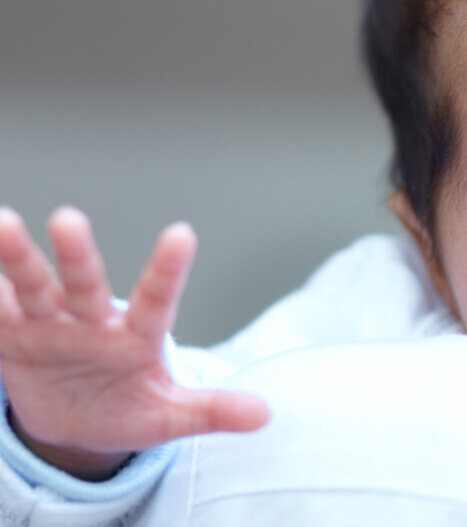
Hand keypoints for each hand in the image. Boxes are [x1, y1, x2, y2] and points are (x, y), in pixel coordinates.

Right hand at [0, 206, 268, 480]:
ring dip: (16, 259)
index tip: (182, 234)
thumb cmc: (128, 407)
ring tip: (1, 224)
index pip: (156, 298)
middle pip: (84, 283)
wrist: (75, 421)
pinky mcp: (10, 337)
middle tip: (69, 218)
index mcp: (136, 335)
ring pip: (32, 287)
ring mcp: (47, 324)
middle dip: (77, 253)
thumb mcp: (169, 417)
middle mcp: (91, 319)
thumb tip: (265, 415)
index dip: (167, 269)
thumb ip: (211, 410)